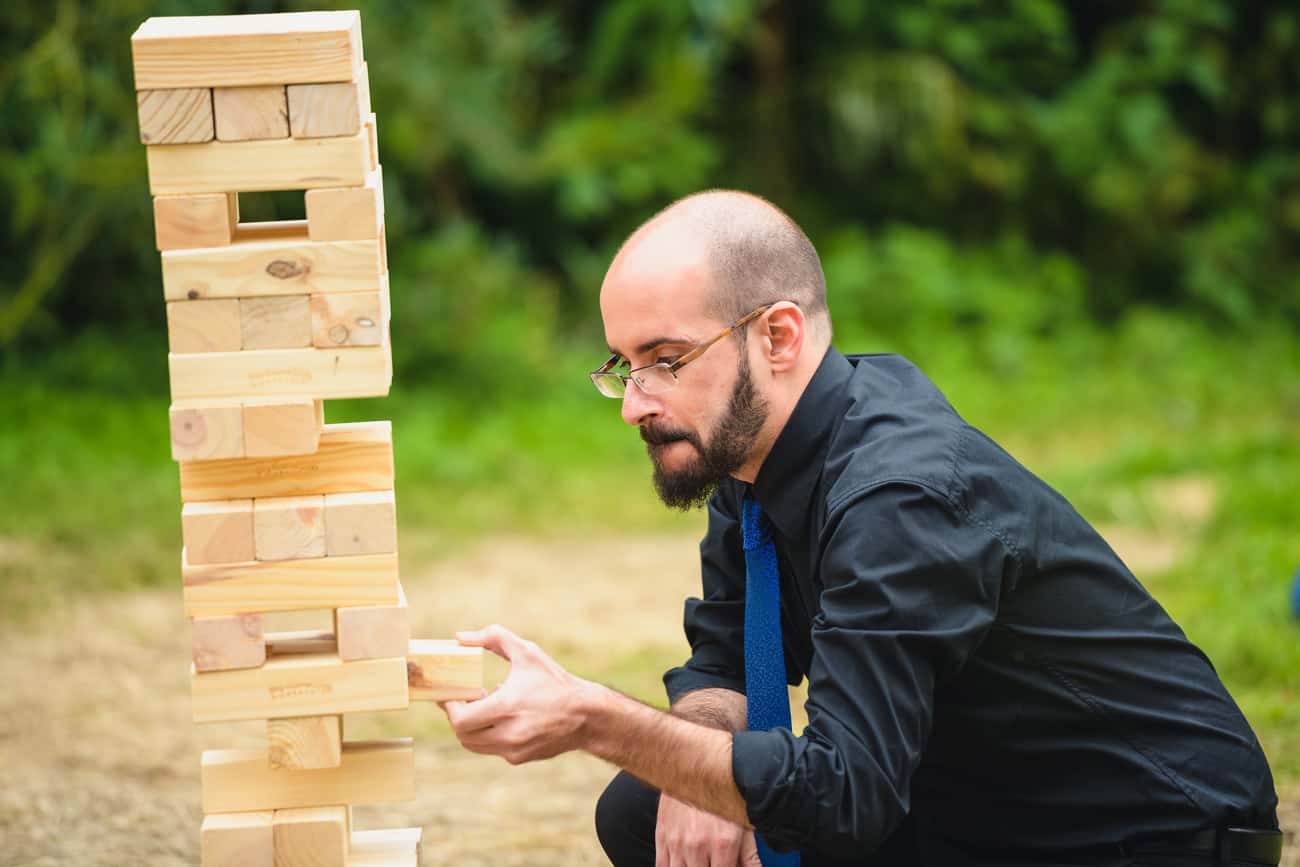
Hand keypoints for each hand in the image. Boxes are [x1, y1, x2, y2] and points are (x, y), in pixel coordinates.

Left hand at [441, 624, 596, 764]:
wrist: (586, 715)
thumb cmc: (554, 681)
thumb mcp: (527, 651)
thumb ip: (492, 637)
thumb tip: (460, 636)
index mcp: (508, 706)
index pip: (461, 719)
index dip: (450, 707)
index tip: (451, 694)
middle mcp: (509, 733)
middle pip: (462, 734)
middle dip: (457, 716)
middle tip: (462, 699)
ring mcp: (513, 750)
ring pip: (473, 744)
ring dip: (470, 727)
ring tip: (482, 706)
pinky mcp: (518, 758)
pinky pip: (491, 748)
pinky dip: (487, 734)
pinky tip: (501, 716)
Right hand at [655, 793, 753, 866]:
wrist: (693, 760)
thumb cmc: (722, 788)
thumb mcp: (743, 820)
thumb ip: (750, 857)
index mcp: (722, 843)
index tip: (729, 864)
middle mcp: (697, 845)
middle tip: (716, 861)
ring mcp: (677, 842)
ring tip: (701, 860)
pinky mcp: (662, 836)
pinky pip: (662, 866)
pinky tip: (683, 863)